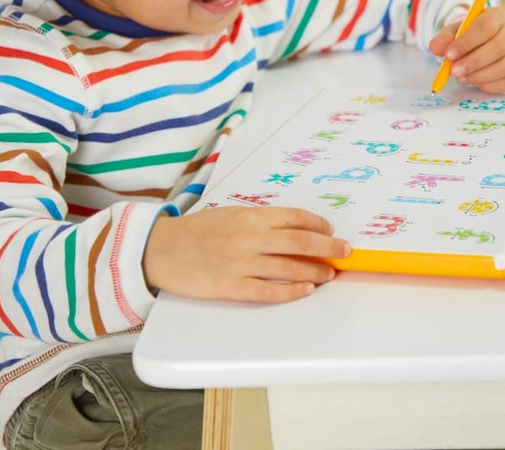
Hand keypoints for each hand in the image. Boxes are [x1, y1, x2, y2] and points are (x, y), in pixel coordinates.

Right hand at [143, 206, 350, 303]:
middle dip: (328, 248)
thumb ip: (258, 220)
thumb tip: (291, 227)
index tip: (330, 231)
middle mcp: (248, 237)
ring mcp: (241, 263)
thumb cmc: (195, 232)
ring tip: (329, 274)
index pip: (294, 217)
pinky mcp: (231, 287)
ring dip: (315, 271)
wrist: (160, 250)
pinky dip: (292, 291)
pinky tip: (306, 290)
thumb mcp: (228, 214)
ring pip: (289, 267)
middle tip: (344, 252)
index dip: (317, 225)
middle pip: (300, 242)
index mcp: (248, 216)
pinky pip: (269, 291)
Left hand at [429, 7, 504, 93]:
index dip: (466, 42)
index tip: (449, 55)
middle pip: (498, 47)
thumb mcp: (456, 32)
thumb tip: (435, 47)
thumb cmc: (472, 36)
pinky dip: (493, 85)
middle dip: (473, 62)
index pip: (485, 27)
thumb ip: (445, 39)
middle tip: (454, 72)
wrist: (491, 43)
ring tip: (462, 78)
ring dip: (480, 76)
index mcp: (496, 16)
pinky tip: (477, 83)